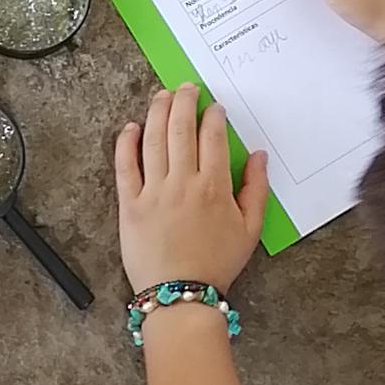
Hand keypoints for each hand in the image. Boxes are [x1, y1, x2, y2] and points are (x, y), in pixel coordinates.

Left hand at [115, 84, 269, 293]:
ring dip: (158, 112)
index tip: (214, 106)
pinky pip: (125, 166)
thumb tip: (259, 155)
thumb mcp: (250, 230)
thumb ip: (257, 189)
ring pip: (154, 140)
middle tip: (187, 88)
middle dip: (185, 101)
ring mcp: (154, 192)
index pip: (213, 137)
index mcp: (215, 187)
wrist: (180, 296)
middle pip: (182, 129)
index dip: (213, 115)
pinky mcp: (130, 205)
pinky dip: (127, 143)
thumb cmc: (217, 264)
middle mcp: (183, 183)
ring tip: (162, 96)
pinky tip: (131, 127)